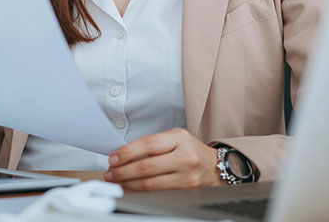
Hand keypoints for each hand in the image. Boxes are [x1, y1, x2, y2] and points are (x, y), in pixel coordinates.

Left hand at [102, 128, 224, 190]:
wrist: (217, 166)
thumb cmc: (191, 151)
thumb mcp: (175, 139)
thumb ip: (153, 145)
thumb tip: (125, 154)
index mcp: (179, 137)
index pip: (148, 144)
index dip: (127, 152)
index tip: (113, 158)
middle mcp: (184, 154)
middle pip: (146, 165)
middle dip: (123, 170)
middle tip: (111, 172)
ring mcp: (186, 173)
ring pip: (150, 182)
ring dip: (129, 182)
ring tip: (118, 180)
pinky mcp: (186, 188)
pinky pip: (158, 191)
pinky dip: (141, 189)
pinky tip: (132, 186)